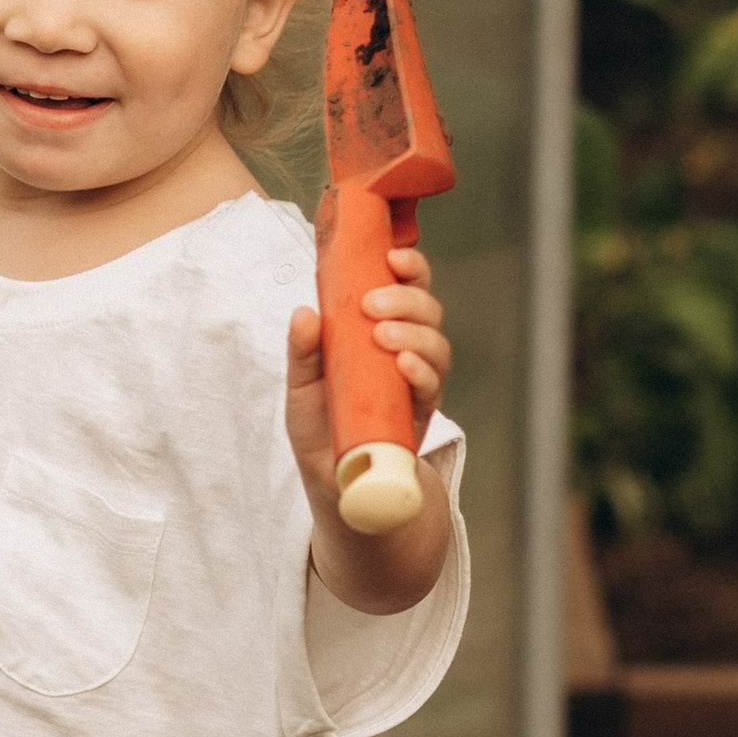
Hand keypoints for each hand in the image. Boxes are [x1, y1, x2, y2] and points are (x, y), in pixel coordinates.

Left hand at [284, 245, 451, 507]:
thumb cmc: (320, 423)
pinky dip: (421, 372)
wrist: (331, 480)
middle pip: (428, 310)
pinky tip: (404, 365)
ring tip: (384, 337)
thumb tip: (304, 312)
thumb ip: (302, 350)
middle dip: (407, 298)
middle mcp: (405, 350)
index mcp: (380, 329)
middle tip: (372, 305)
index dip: (409, 266)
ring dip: (414, 333)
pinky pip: (433, 387)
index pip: (406, 286)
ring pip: (437, 345)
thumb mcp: (300, 384)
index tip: (393, 256)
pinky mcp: (421, 415)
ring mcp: (416, 382)